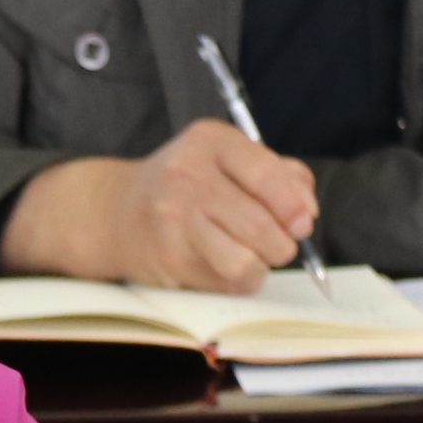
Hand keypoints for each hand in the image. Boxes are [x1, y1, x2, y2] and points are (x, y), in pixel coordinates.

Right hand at [2, 123, 318, 293]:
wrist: (115, 212)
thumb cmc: (186, 185)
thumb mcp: (227, 159)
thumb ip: (277, 173)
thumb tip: (307, 210)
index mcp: (211, 142)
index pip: (266, 174)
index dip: (293, 204)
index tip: (303, 222)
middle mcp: (188, 176)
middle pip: (260, 224)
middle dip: (283, 243)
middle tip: (279, 244)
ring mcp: (175, 219)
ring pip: (244, 260)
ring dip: (261, 265)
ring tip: (252, 254)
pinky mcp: (170, 259)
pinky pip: (228, 281)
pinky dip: (239, 279)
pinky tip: (225, 264)